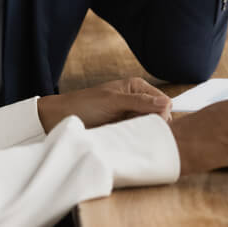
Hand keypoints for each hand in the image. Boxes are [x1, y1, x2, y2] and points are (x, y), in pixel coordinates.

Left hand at [36, 77, 171, 131]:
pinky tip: (127, 140)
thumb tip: (166, 103)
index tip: (154, 124)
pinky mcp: (123, 128)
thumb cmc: (84, 105)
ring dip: (143, 133)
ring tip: (129, 135)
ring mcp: (130, 115)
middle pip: (159, 116)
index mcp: (137, 87)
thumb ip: (140, 102)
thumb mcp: (113, 101)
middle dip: (153, 125)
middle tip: (138, 130)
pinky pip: (138, 136)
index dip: (162, 114)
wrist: (61, 118)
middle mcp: (137, 100)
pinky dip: (135, 139)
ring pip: (149, 127)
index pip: (164, 101)